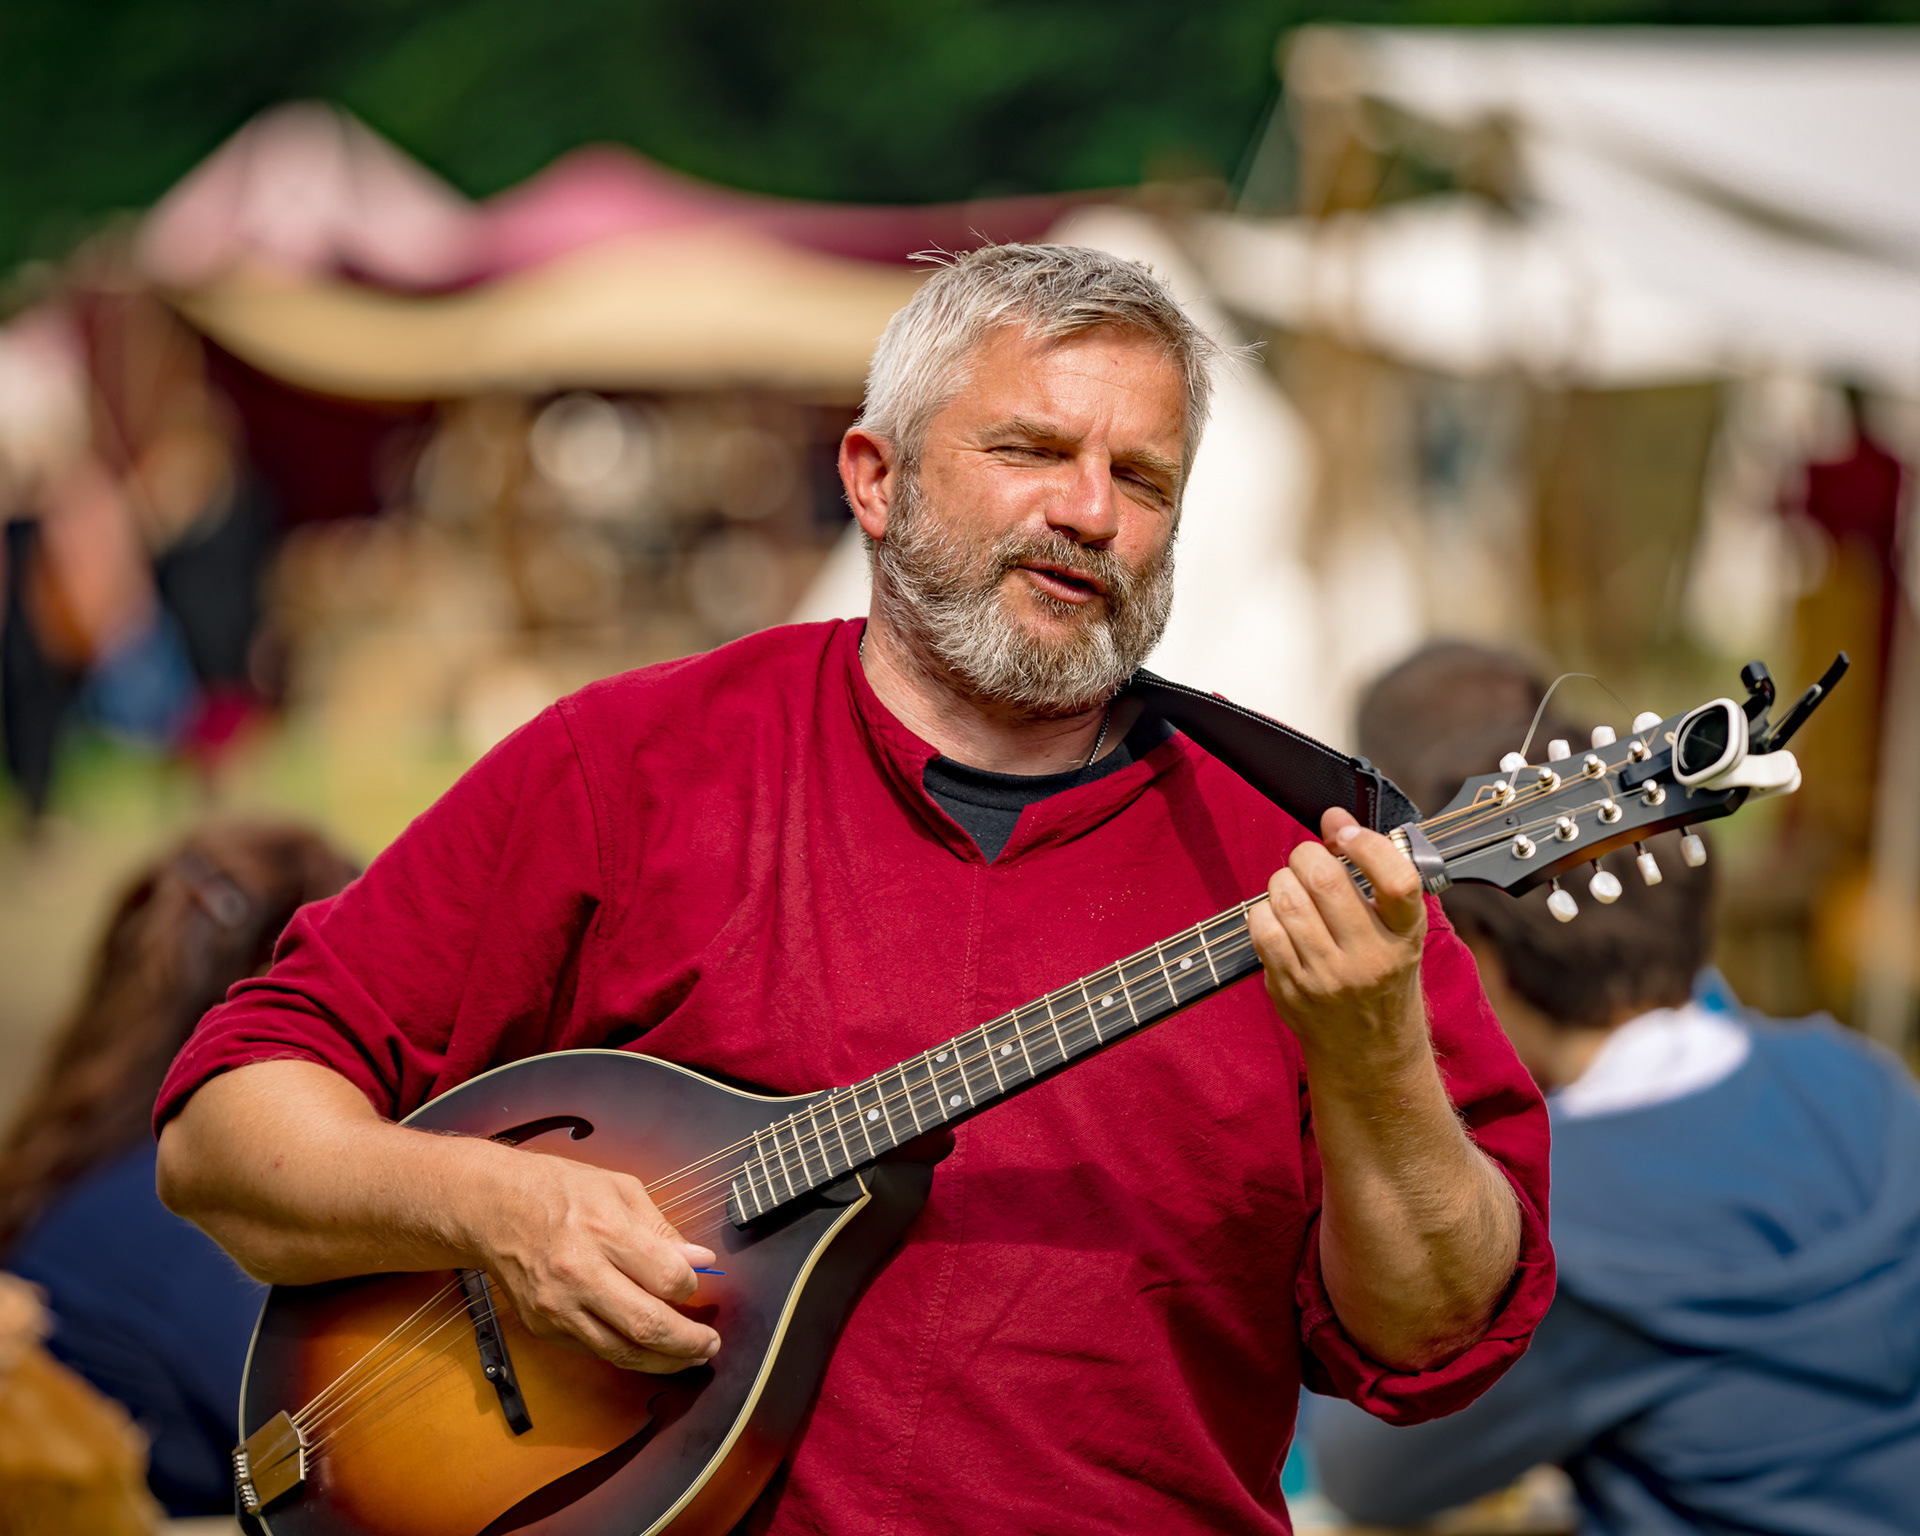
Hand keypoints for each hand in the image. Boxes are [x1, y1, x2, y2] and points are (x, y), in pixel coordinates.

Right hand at [459, 1144, 721, 1373]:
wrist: (492, 1207)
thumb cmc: (558, 1189)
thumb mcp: (619, 1188)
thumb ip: (661, 1228)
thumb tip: (700, 1260)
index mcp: (605, 1231)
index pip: (667, 1278)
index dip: (692, 1287)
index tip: (695, 1283)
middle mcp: (581, 1274)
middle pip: (648, 1325)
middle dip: (688, 1342)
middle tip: (710, 1345)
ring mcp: (559, 1307)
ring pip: (621, 1352)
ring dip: (663, 1361)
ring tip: (689, 1357)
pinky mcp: (544, 1327)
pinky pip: (595, 1351)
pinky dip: (626, 1354)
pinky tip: (647, 1349)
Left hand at [1248, 808, 1427, 1066]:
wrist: (1369, 1052)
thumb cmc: (1382, 975)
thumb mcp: (1396, 929)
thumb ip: (1372, 873)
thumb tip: (1334, 817)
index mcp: (1405, 937)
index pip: (1396, 880)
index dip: (1366, 844)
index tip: (1345, 834)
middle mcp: (1369, 958)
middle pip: (1325, 880)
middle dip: (1308, 854)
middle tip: (1310, 859)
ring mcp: (1328, 977)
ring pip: (1287, 899)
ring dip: (1283, 880)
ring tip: (1293, 888)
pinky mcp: (1291, 989)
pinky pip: (1262, 928)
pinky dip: (1263, 911)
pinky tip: (1277, 917)